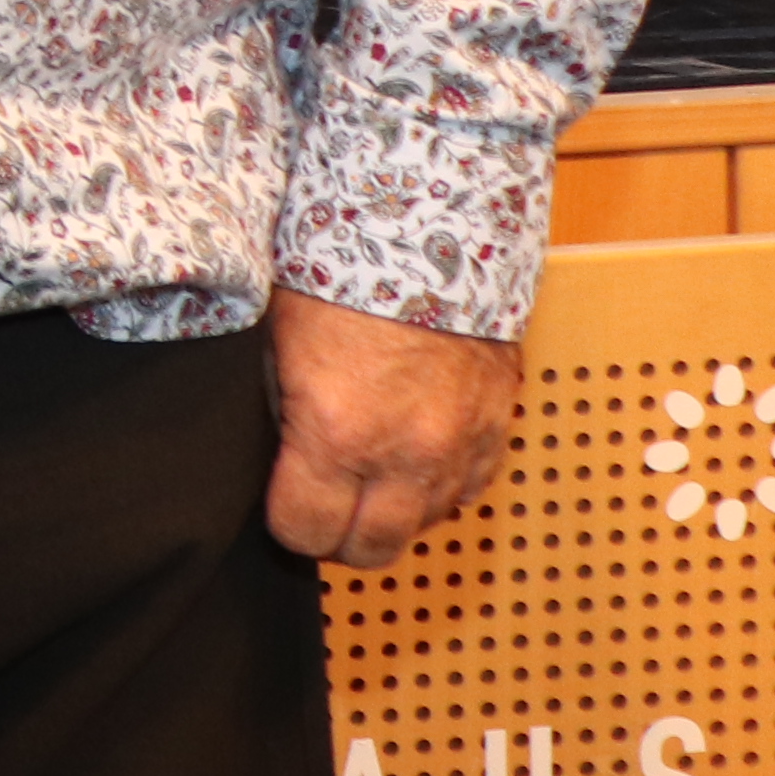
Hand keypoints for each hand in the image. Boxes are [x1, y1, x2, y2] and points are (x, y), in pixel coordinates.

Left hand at [262, 287, 519, 566]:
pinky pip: (472, 485)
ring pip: (428, 522)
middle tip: (326, 512)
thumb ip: (279, 410)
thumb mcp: (276, 343)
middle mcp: (406, 450)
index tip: (283, 506)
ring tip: (370, 479)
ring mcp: (460, 439)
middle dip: (342, 540)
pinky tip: (416, 455)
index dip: (288, 526)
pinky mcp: (498, 420)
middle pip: (375, 549)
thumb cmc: (340, 272)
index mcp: (337, 432)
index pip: (307, 531)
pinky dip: (442, 482)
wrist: (428, 225)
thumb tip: (278, 454)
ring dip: (396, 512)